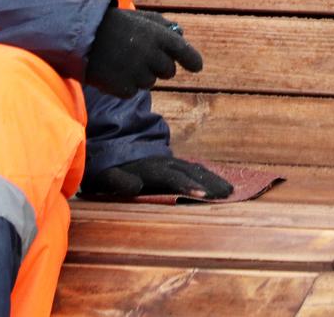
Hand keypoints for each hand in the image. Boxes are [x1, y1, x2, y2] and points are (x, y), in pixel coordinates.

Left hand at [83, 155, 232, 199]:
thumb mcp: (104, 174)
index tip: (204, 195)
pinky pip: (190, 168)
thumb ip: (119, 179)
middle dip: (209, 183)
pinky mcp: (167, 163)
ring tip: (230, 189)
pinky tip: (215, 181)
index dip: (187, 186)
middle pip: (189, 173)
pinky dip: (204, 174)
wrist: (103, 139)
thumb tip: (135, 186)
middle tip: (230, 193)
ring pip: (193, 169)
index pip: (172, 178)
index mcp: (149, 167)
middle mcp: (161, 162)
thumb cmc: (103, 164)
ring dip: (211, 179)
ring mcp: (166, 161)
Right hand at [85, 8, 202, 98]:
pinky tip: (114, 70)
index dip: (192, 59)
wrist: (79, 36)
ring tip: (122, 60)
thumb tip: (181, 33)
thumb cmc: (111, 23)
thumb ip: (161, 25)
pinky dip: (126, 84)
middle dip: (159, 66)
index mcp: (157, 35)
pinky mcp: (124, 88)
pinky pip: (133, 90)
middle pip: (168, 71)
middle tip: (140, 55)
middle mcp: (151, 55)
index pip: (183, 51)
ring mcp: (137, 73)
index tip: (196, 66)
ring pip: (150, 82)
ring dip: (141, 74)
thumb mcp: (137, 17)